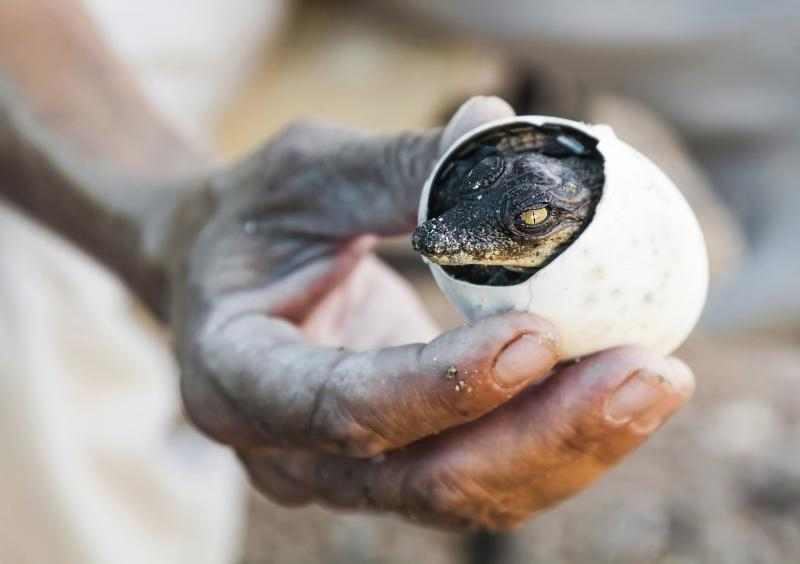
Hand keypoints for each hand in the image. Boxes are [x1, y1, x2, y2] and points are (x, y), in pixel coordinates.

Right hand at [170, 97, 694, 530]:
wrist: (226, 278)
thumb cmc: (254, 219)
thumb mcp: (305, 174)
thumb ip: (397, 166)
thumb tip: (500, 127)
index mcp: (234, 379)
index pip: (341, 407)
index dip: (441, 386)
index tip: (539, 335)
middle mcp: (290, 453)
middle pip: (426, 480)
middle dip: (544, 436)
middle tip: (643, 374)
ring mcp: (347, 472)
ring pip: (471, 494)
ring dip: (573, 446)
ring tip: (656, 380)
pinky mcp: (399, 465)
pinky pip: (490, 473)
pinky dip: (561, 438)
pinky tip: (620, 387)